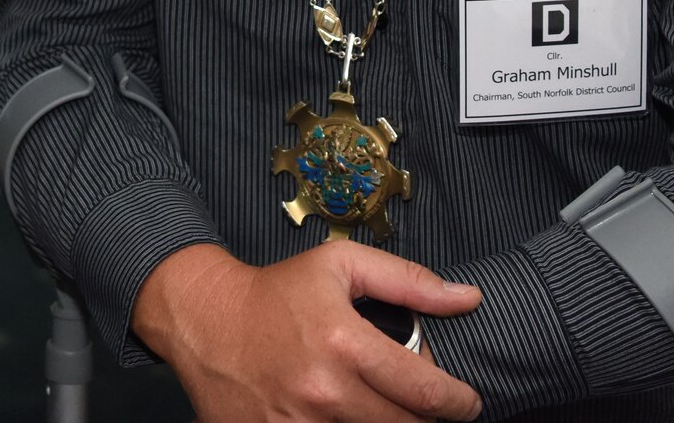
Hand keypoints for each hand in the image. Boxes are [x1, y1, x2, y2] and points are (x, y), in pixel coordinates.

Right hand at [133, 242, 482, 422]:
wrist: (205, 321)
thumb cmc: (276, 293)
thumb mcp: (340, 265)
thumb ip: (408, 281)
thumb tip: (468, 297)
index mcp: (345, 342)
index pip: (425, 391)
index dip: (458, 402)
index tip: (465, 401)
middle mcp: (325, 390)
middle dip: (428, 419)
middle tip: (426, 407)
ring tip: (388, 410)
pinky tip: (350, 418)